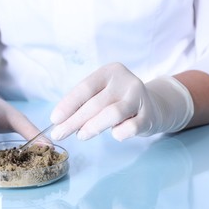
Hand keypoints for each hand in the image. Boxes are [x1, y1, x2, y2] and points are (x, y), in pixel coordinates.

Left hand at [50, 63, 193, 140]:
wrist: (153, 106)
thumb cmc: (117, 100)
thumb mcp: (101, 94)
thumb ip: (84, 104)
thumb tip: (59, 122)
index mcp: (110, 71)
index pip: (85, 87)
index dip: (68, 104)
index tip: (54, 119)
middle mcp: (126, 81)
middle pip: (95, 103)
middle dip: (74, 121)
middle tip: (59, 134)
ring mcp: (139, 97)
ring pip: (112, 113)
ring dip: (93, 127)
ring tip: (81, 136)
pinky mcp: (149, 116)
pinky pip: (130, 128)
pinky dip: (119, 133)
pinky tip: (114, 134)